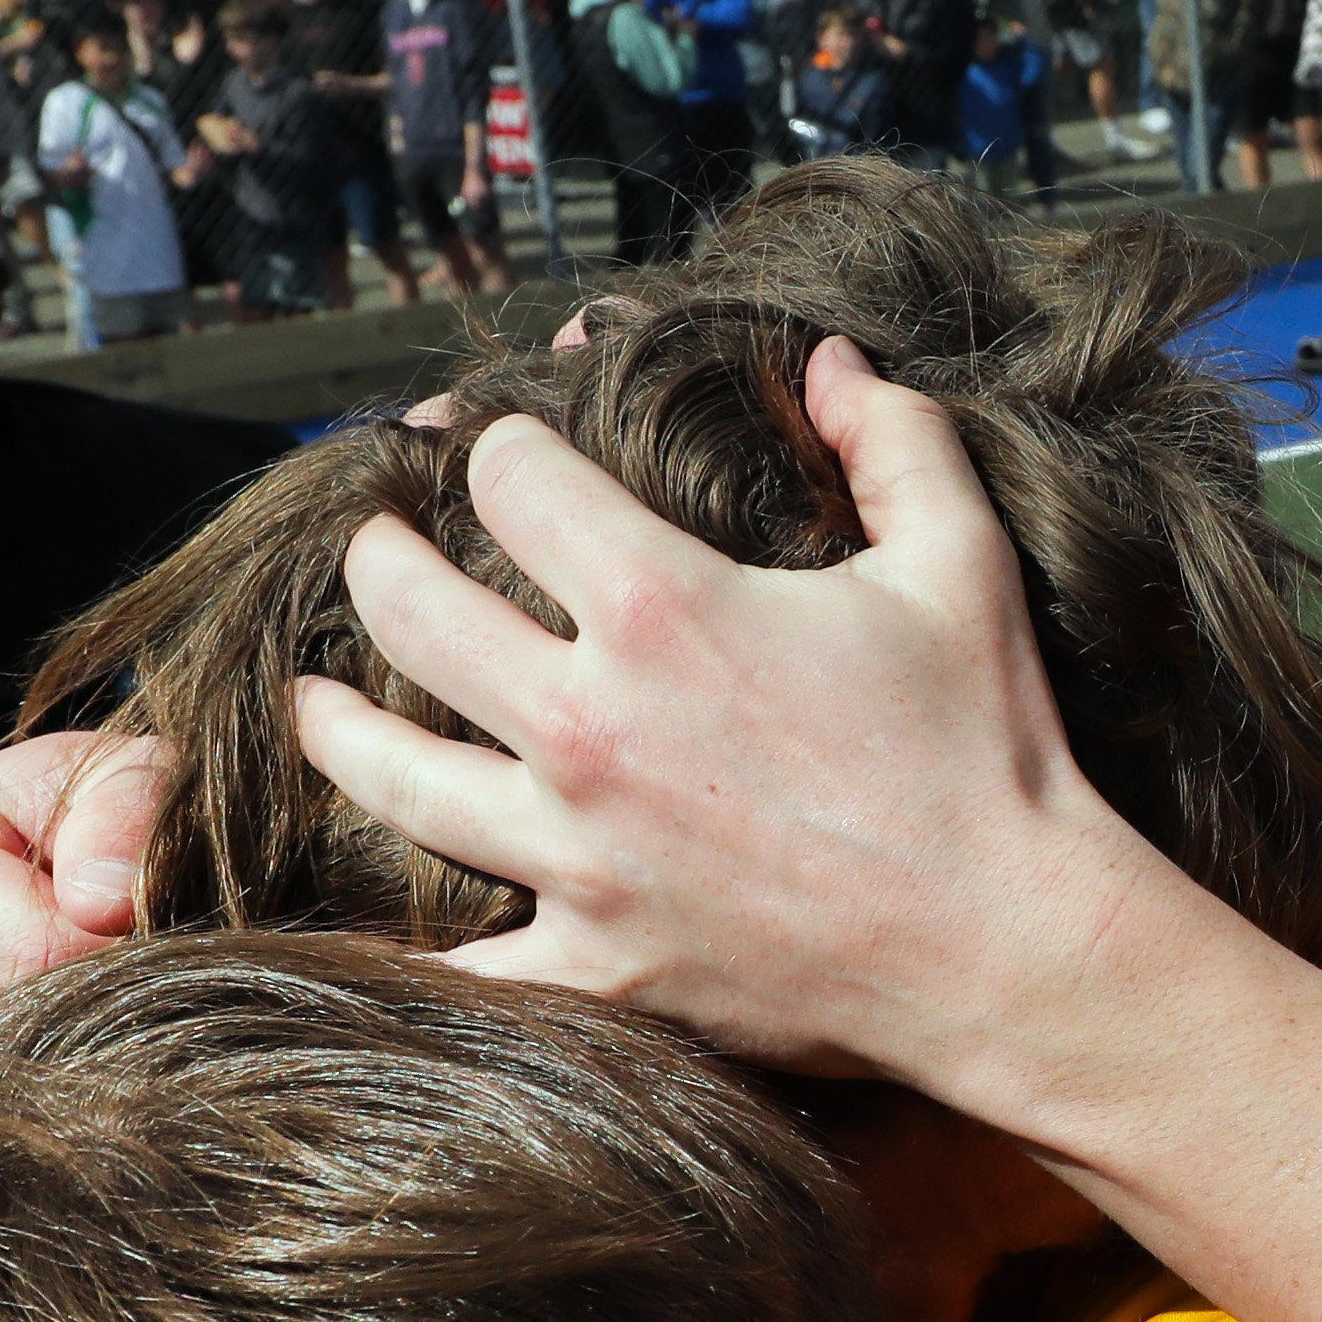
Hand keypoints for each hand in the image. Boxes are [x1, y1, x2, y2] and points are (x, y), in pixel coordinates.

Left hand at [290, 338, 1162, 1104]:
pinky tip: (378, 913)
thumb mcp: (959, 561)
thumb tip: (828, 360)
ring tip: (313, 702)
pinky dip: (415, 939)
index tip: (497, 454)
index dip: (496, 450)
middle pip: (409, 611)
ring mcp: (576, 853)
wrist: (1008, 950)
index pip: (511, 483)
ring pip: (390, 772)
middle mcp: (589, 724)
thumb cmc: (988, 750)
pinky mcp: (594, 962)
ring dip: (337, 724)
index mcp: (662, 607)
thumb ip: (891, 437)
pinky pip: (461, 959)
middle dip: (377, 560)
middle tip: (375, 550)